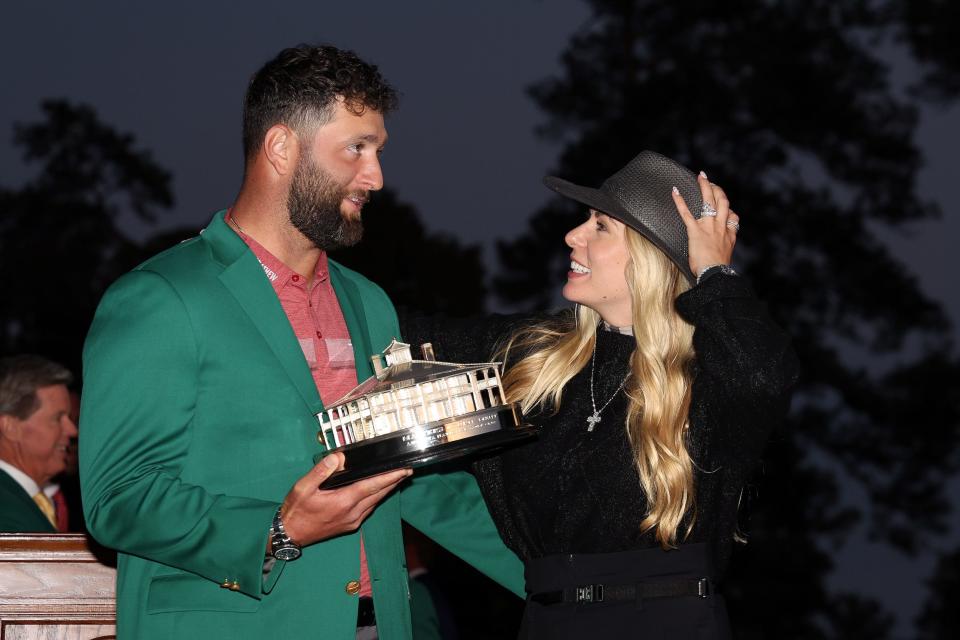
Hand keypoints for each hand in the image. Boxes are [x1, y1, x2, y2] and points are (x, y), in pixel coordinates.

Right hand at [279, 452, 411, 546]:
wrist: (290, 534)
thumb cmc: (296, 510)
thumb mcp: (303, 487)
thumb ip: (321, 471)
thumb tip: (339, 457)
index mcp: (343, 502)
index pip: (372, 486)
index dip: (389, 477)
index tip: (403, 469)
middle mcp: (352, 513)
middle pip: (379, 494)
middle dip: (394, 482)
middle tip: (407, 470)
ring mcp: (352, 521)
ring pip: (375, 503)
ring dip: (387, 490)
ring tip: (397, 478)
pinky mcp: (350, 525)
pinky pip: (368, 509)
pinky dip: (376, 498)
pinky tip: (378, 492)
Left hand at [671, 172, 739, 276]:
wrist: (714, 273)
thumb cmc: (717, 269)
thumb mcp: (726, 256)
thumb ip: (724, 247)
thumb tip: (719, 249)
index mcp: (729, 234)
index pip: (732, 216)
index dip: (729, 209)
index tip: (725, 206)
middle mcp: (721, 226)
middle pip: (723, 201)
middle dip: (718, 189)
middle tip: (711, 182)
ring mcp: (708, 226)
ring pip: (709, 200)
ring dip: (705, 186)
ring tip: (701, 177)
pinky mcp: (695, 230)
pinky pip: (686, 212)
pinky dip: (679, 201)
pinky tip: (675, 191)